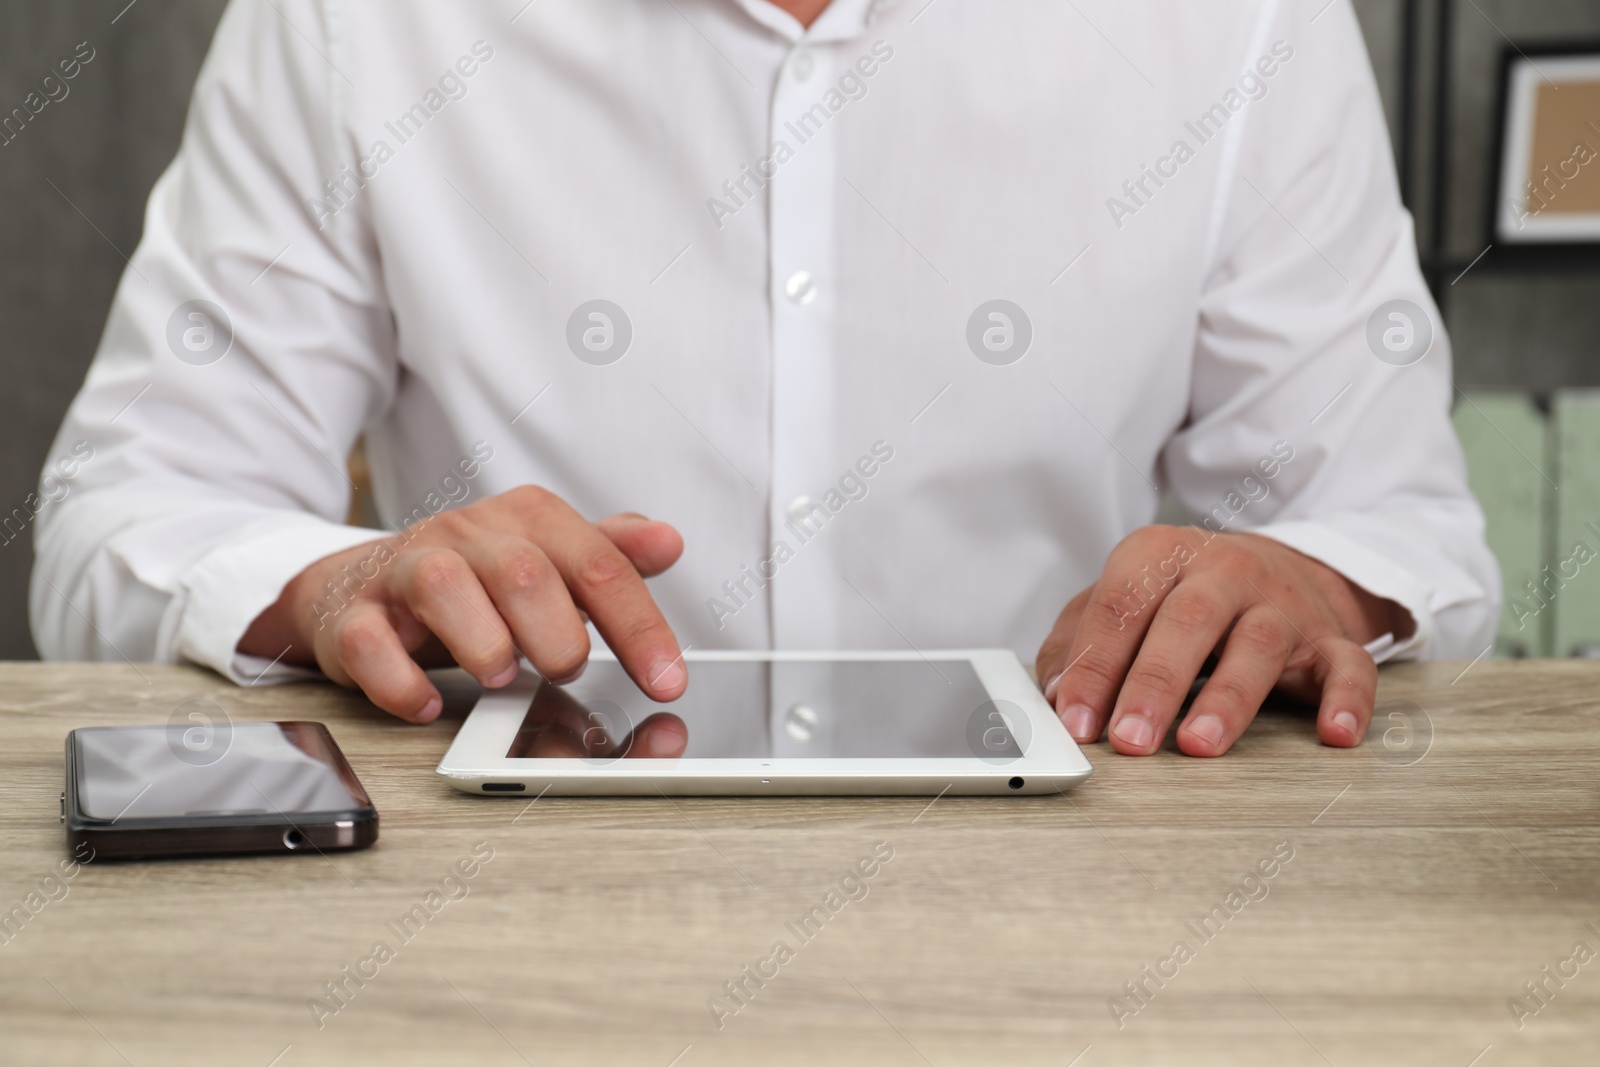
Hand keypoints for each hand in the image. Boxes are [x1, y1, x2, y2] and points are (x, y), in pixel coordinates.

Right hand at [239, 485, 688, 749]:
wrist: (365, 581)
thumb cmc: (477, 578)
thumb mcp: (551, 557)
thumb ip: (609, 554)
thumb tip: (668, 542)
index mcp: (528, 519)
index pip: (598, 564)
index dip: (639, 627)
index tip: (667, 680)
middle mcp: (467, 533)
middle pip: (524, 572)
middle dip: (557, 634)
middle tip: (568, 671)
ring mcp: (404, 571)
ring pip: (443, 587)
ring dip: (484, 644)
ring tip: (502, 678)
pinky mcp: (353, 615)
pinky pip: (369, 640)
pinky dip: (402, 681)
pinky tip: (428, 704)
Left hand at [1034, 526, 1408, 757]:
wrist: (1278, 567)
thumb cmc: (1178, 596)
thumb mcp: (1119, 603)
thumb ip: (1077, 644)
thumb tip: (1054, 698)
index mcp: (1159, 554)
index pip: (1119, 607)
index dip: (1094, 667)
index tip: (1076, 723)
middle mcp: (1223, 571)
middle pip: (1186, 622)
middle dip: (1154, 684)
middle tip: (1130, 740)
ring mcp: (1281, 603)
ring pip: (1258, 644)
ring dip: (1228, 699)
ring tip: (1200, 745)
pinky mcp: (1332, 638)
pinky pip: (1349, 666)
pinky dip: (1347, 700)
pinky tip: (1333, 734)